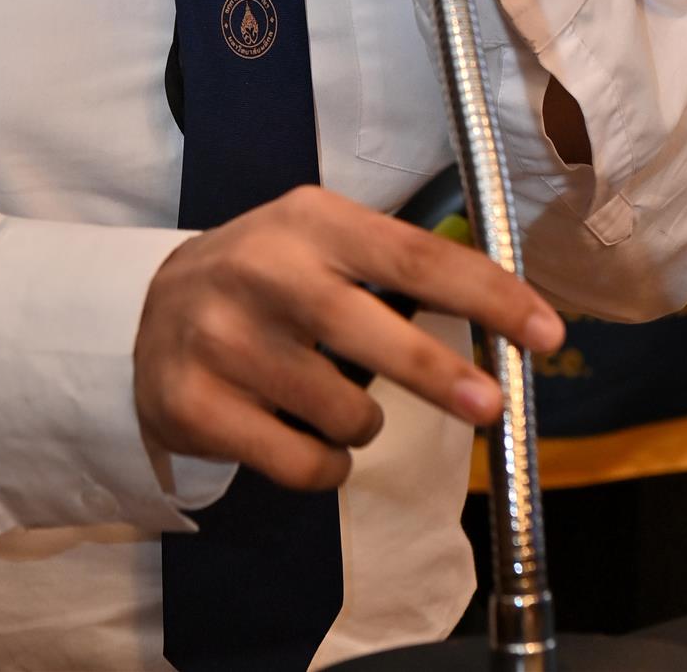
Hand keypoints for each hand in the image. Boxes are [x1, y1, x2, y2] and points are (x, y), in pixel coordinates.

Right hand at [135, 186, 563, 490]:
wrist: (140, 316)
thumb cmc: (261, 278)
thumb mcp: (317, 242)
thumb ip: (395, 267)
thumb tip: (508, 310)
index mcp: (308, 221)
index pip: (414, 256)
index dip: (487, 295)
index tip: (545, 330)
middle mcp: (264, 272)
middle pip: (374, 332)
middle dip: (442, 376)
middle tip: (492, 406)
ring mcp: (224, 340)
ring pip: (343, 413)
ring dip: (363, 425)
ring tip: (336, 401)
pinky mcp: (197, 405)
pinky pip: (301, 464)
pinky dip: (326, 466)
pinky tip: (310, 441)